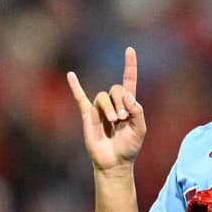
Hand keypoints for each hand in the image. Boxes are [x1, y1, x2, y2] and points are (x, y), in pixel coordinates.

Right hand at [67, 47, 145, 170]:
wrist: (114, 162)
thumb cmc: (129, 147)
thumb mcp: (140, 129)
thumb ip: (137, 111)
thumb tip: (127, 96)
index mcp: (128, 104)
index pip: (129, 80)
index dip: (129, 65)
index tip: (129, 49)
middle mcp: (113, 103)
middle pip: (116, 88)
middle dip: (120, 101)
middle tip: (122, 118)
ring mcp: (100, 108)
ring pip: (102, 96)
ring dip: (109, 107)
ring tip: (114, 122)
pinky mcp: (88, 115)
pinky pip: (80, 98)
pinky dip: (75, 86)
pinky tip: (71, 75)